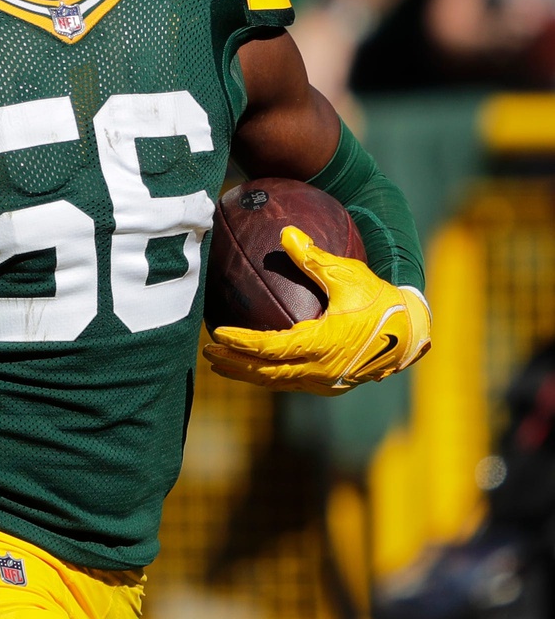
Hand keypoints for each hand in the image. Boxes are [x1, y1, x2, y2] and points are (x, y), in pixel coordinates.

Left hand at [203, 225, 430, 394]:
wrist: (412, 333)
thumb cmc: (380, 301)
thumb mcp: (349, 275)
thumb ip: (315, 258)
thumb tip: (287, 234)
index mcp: (324, 345)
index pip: (272, 349)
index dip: (242, 344)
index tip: (218, 335)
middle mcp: (322, 370)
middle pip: (267, 373)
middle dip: (234, 364)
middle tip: (206, 352)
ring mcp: (325, 382)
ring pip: (277, 382)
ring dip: (247, 373)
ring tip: (219, 363)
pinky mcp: (329, 385)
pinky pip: (290, 382)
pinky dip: (267, 375)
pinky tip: (251, 365)